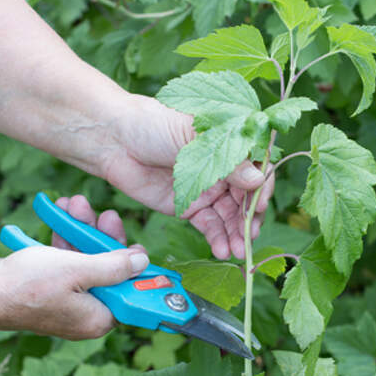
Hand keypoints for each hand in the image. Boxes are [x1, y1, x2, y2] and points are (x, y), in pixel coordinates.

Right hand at [0, 195, 148, 339]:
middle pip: (110, 272)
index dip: (136, 269)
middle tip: (106, 215)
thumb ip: (115, 267)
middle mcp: (87, 313)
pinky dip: (66, 241)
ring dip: (83, 232)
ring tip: (76, 204)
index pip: (130, 293)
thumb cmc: (27, 286)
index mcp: (99, 317)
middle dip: (104, 238)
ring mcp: (69, 300)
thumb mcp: (79, 271)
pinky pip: (69, 263)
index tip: (139, 246)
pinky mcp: (53, 289)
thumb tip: (142, 262)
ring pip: (87, 262)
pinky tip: (62, 214)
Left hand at [100, 94, 274, 259]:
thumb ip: (228, 161)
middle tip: (250, 236)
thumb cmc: (154, 123)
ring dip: (237, 234)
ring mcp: (207, 189)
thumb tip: (258, 179)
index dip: (262, 189)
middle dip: (251, 219)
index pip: (257, 169)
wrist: (114, 139)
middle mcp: (223, 168)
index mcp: (230, 144)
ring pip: (231, 216)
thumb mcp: (194, 137)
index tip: (260, 206)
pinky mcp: (189, 207)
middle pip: (246, 197)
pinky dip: (218, 239)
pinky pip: (210, 226)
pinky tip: (223, 250)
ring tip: (239, 251)